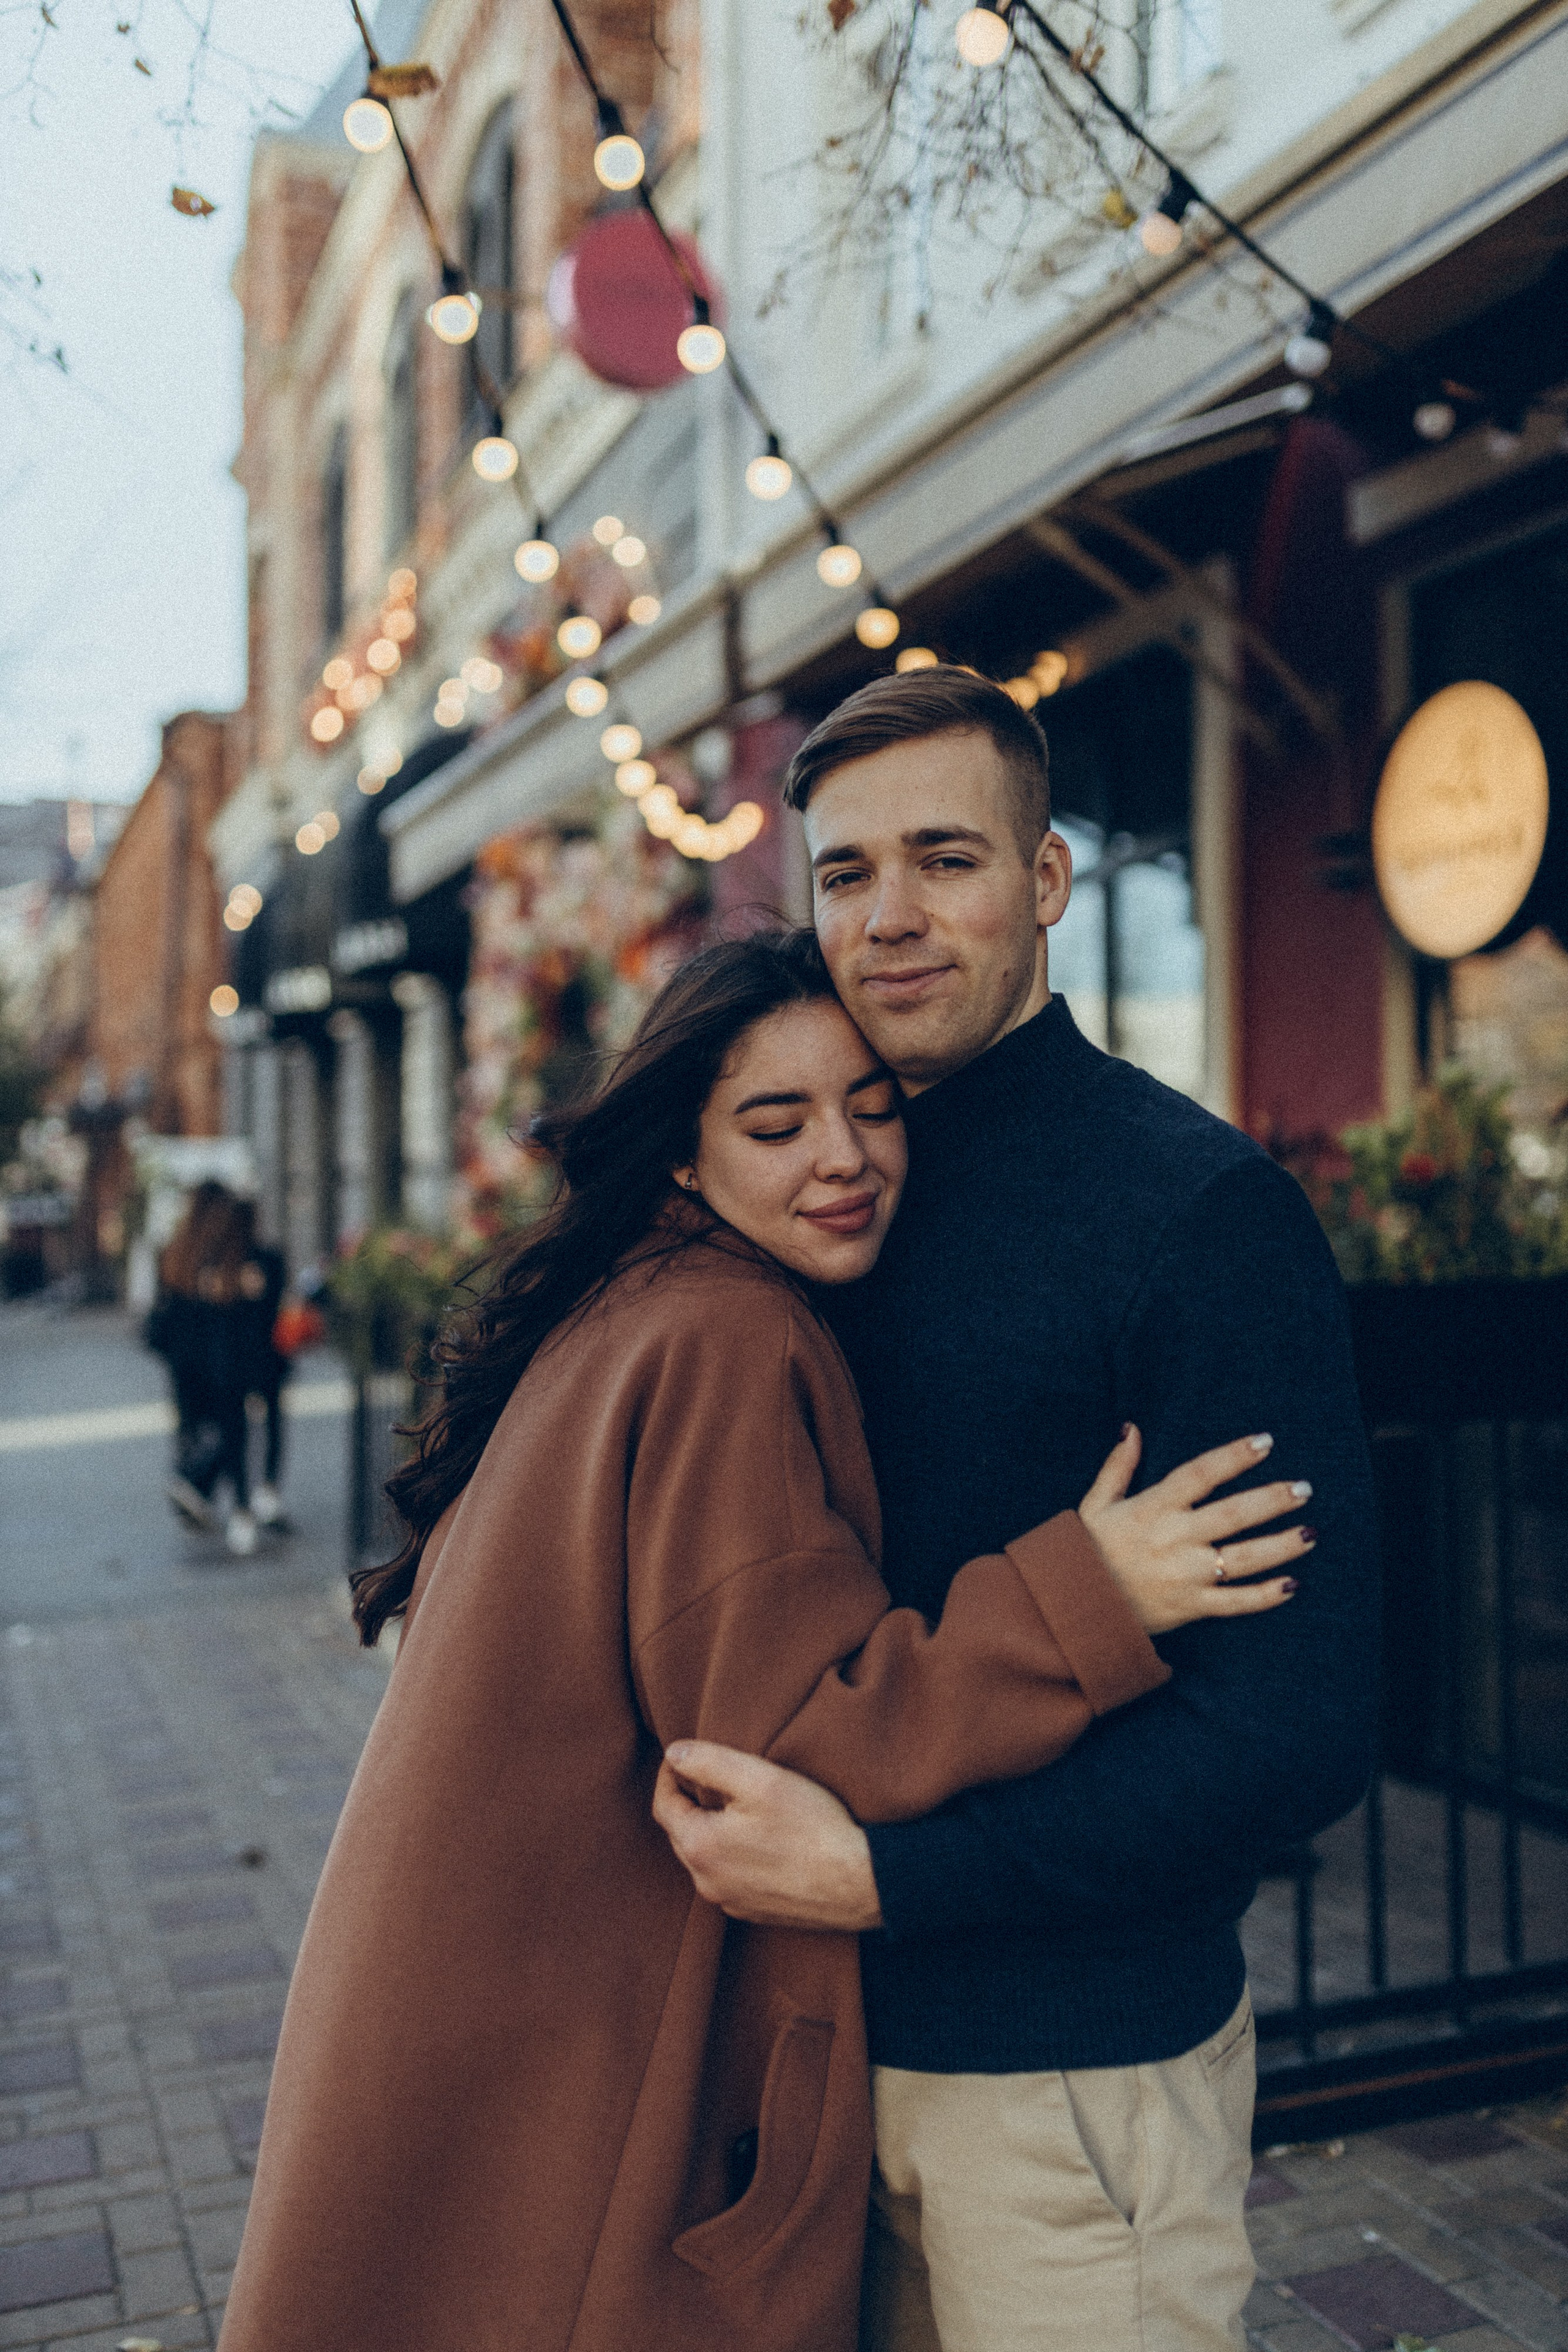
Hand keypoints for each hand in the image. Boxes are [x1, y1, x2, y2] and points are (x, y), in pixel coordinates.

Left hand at [651, 1742, 883, 1930]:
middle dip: (690, 1802)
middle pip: (682, 1833)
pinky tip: (761, 1840)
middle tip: (713, 1775)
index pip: (663, 1805)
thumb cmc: (811, 1827)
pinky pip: (730, 1877)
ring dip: (713, 1829)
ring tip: (739, 1805)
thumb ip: (709, 1762)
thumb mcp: (759, 1779)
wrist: (859, 1883)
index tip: (684, 1756)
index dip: (670, 1775)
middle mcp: (707, 1882)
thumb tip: (672, 1754)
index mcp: (700, 1847)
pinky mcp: (755, 1912)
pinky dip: (734, 1855)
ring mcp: (731, 1902)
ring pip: (706, 1857)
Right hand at [1080, 1427, 1314, 1634]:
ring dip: (1280, 1545)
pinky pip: (1235, 1603)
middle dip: (1272, 1500)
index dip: (1234, 1456)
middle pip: (1232, 1514)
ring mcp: (1185, 1575)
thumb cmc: (1087, 1551)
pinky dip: (1265, 1596)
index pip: (1201, 1474)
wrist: (1076, 1607)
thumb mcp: (1095, 1503)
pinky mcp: (1191, 1607)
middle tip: (1304, 1489)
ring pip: (1243, 1559)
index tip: (1265, 1442)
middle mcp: (1174, 1539)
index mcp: (1153, 1508)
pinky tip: (1292, 1584)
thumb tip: (1132, 1428)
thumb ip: (1118, 1466)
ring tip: (1310, 1533)